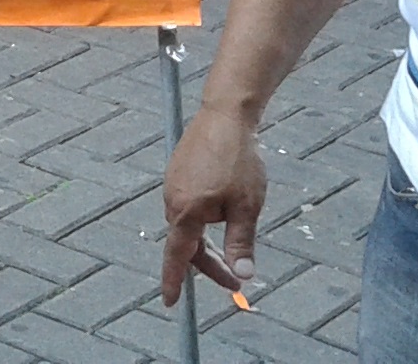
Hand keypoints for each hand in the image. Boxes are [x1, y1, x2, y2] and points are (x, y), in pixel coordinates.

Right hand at [160, 106, 264, 305]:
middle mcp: (173, 200)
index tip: (170, 302)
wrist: (226, 116)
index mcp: (187, 212)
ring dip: (206, 241)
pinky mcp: (178, 172)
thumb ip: (241, 242)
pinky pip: (186, 207)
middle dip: (209, 263)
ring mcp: (173, 185)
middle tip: (236, 277)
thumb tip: (243, 275)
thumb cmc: (238, 160)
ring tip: (233, 243)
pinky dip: (201, 221)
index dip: (174, 280)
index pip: (178, 256)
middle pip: (186, 244)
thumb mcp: (247, 206)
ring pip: (187, 225)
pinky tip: (222, 214)